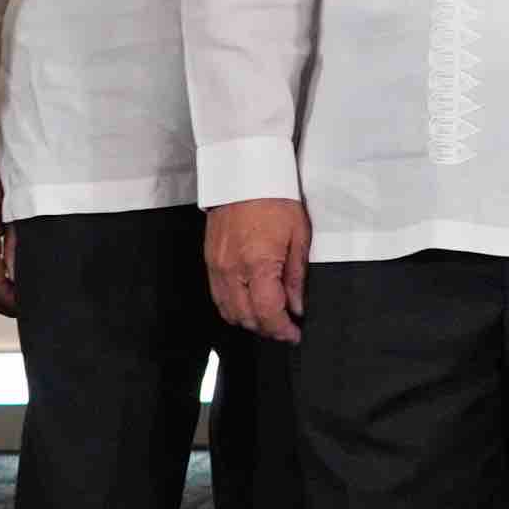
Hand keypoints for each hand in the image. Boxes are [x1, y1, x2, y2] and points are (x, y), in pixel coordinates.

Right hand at [205, 197, 310, 344]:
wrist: (245, 174)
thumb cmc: (275, 200)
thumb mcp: (299, 236)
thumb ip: (296, 276)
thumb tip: (297, 306)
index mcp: (258, 264)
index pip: (268, 313)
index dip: (282, 329)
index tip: (294, 334)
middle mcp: (232, 270)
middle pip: (246, 317)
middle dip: (267, 329)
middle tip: (285, 328)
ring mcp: (217, 266)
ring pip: (228, 310)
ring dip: (249, 320)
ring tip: (270, 317)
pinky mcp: (209, 260)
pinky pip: (218, 296)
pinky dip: (233, 307)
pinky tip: (250, 303)